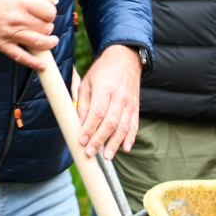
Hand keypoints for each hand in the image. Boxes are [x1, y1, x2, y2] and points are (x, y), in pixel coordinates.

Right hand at [0, 0, 58, 69]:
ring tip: (51, 41)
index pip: (48, 13)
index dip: (51, 14)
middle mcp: (19, 19)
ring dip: (49, 43)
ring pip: (38, 43)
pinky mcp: (3, 45)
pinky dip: (33, 63)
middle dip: (49, 28)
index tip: (48, 15)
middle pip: (45, 28)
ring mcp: (11, 34)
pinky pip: (21, 57)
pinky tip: (42, 65)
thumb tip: (42, 1)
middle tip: (45, 26)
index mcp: (22, 3)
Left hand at [72, 43, 142, 158]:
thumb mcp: (87, 83)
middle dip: (100, 139)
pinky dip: (130, 138)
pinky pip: (134, 125)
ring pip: (123, 126)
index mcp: (105, 88)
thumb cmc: (102, 71)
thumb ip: (83, 104)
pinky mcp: (136, 108)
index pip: (97, 112)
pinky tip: (125, 149)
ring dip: (114, 143)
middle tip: (90, 152)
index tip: (82, 140)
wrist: (126, 59)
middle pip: (110, 122)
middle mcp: (119, 97)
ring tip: (106, 156)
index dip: (90, 128)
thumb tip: (80, 125)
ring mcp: (130, 103)